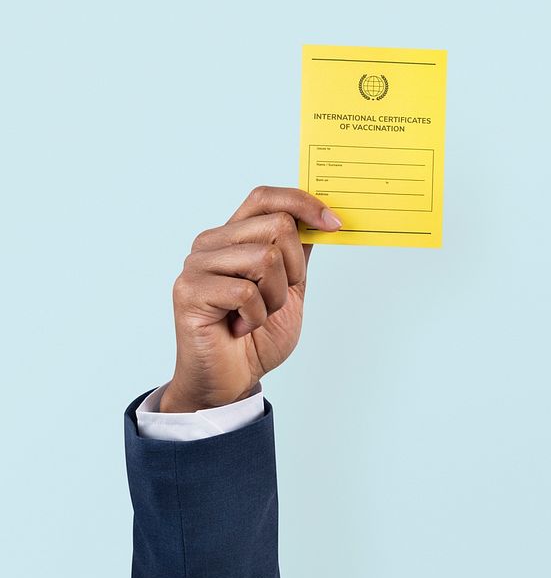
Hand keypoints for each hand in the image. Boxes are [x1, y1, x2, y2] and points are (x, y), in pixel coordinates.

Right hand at [160, 186, 340, 412]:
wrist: (231, 380)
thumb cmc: (256, 337)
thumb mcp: (290, 289)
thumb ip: (299, 253)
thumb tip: (321, 218)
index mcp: (233, 237)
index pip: (266, 197)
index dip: (303, 203)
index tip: (335, 225)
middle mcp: (211, 244)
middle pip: (277, 226)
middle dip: (293, 270)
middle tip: (275, 300)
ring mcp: (197, 266)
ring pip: (266, 258)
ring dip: (274, 297)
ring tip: (254, 316)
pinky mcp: (189, 292)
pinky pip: (246, 292)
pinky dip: (256, 317)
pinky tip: (239, 327)